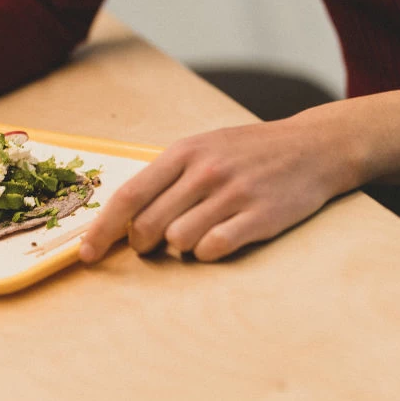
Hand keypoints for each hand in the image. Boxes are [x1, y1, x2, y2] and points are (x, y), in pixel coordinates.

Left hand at [79, 88, 399, 262]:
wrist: (313, 147)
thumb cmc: (248, 152)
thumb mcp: (203, 147)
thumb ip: (166, 177)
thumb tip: (124, 216)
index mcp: (184, 153)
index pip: (129, 195)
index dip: (102, 229)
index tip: (86, 254)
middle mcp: (204, 172)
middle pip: (147, 224)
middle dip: (141, 243)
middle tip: (154, 241)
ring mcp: (232, 194)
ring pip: (178, 240)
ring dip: (179, 247)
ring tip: (196, 231)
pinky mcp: (260, 216)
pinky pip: (214, 248)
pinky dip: (207, 252)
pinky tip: (218, 240)